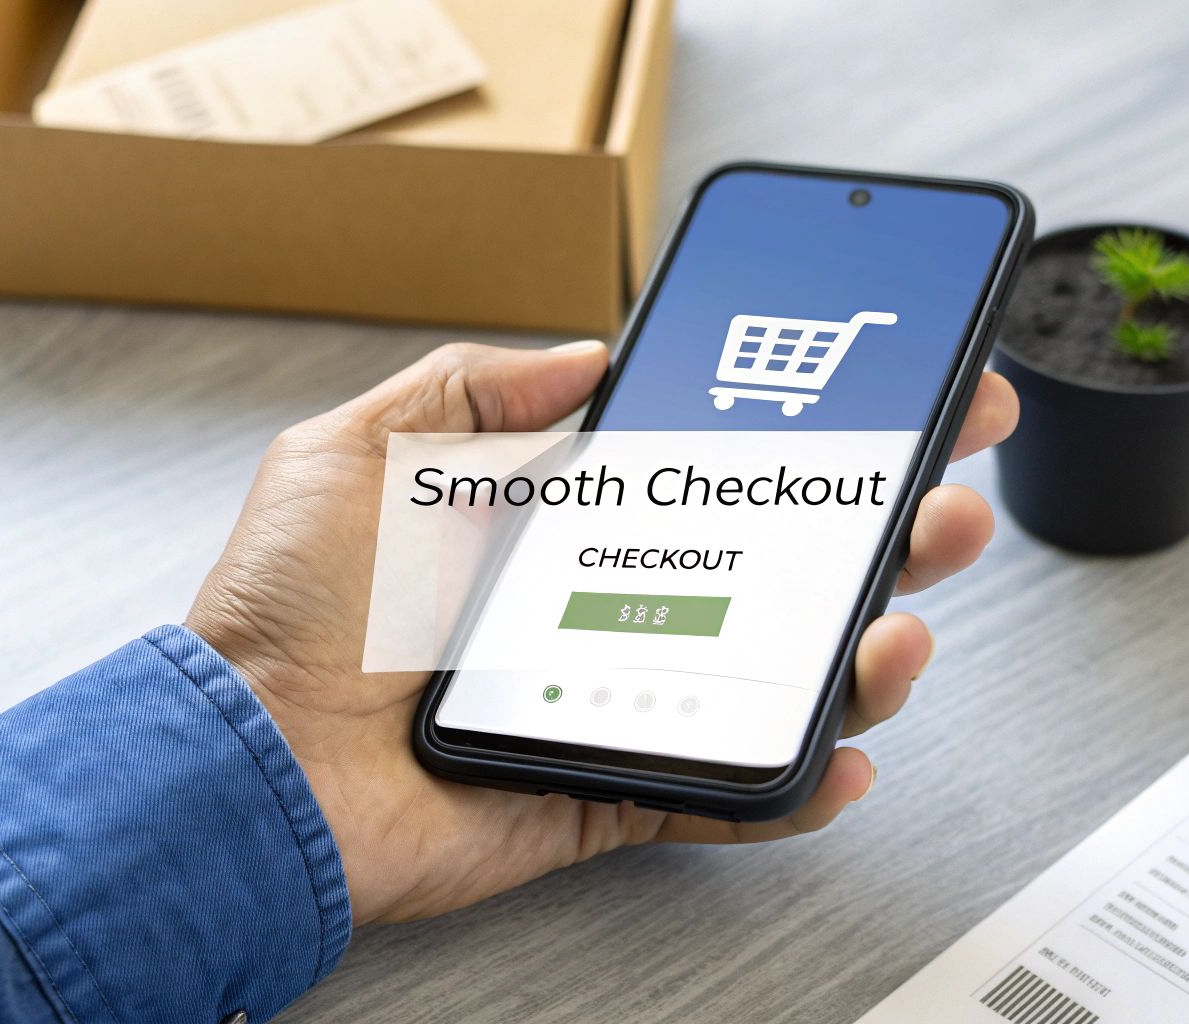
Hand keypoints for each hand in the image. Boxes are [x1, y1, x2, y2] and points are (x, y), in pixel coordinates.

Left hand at [186, 340, 1017, 925]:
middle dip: (877, 537)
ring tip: (900, 623)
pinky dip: (795, 782)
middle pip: (774, 574)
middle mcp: (599, 610)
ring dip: (862, 654)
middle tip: (940, 504)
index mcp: (556, 528)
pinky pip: (722, 791)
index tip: (887, 408)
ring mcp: (614, 702)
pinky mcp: (608, 790)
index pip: (710, 477)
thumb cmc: (290, 612)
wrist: (247, 759)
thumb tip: (584, 358)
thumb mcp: (364, 451)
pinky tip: (846, 749)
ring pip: (771, 681)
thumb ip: (473, 392)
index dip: (802, 447)